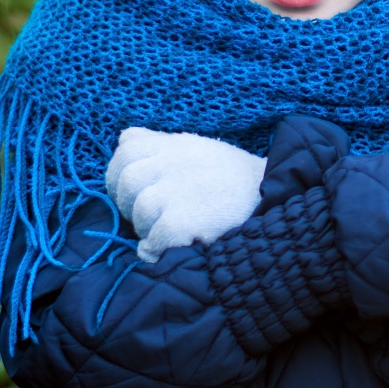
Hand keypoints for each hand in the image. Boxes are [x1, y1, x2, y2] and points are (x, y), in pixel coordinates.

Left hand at [105, 127, 266, 262]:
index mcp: (175, 144)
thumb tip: (124, 138)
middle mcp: (174, 162)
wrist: (270, 194)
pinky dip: (153, 249)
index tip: (130, 193)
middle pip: (127, 181)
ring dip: (145, 228)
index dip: (118, 174)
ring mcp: (179, 190)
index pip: (126, 149)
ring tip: (165, 231)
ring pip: (139, 211)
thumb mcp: (196, 147)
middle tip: (147, 216)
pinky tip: (166, 248)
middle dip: (129, 204)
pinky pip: (153, 239)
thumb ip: (158, 142)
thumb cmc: (231, 175)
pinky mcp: (184, 220)